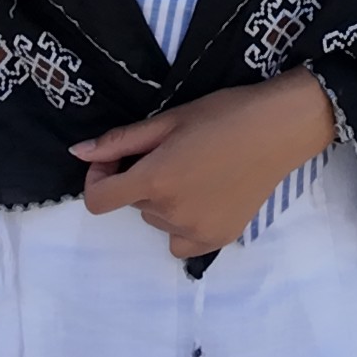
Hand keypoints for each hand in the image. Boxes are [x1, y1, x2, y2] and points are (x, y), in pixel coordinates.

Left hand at [70, 74, 336, 255]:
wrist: (278, 129)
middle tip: (172, 152)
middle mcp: (171, 213)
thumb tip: (78, 153)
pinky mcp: (218, 239)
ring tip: (195, 170)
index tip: (114, 158)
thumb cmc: (222, 114)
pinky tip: (203, 199)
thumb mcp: (168, 120)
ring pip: (157, 221)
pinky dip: (181, 225)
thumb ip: (120, 141)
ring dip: (163, 201)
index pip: (99, 200)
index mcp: (155, 181)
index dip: (98, 177)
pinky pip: (180, 242)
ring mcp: (196, 232)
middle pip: (134, 204)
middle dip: (141, 180)